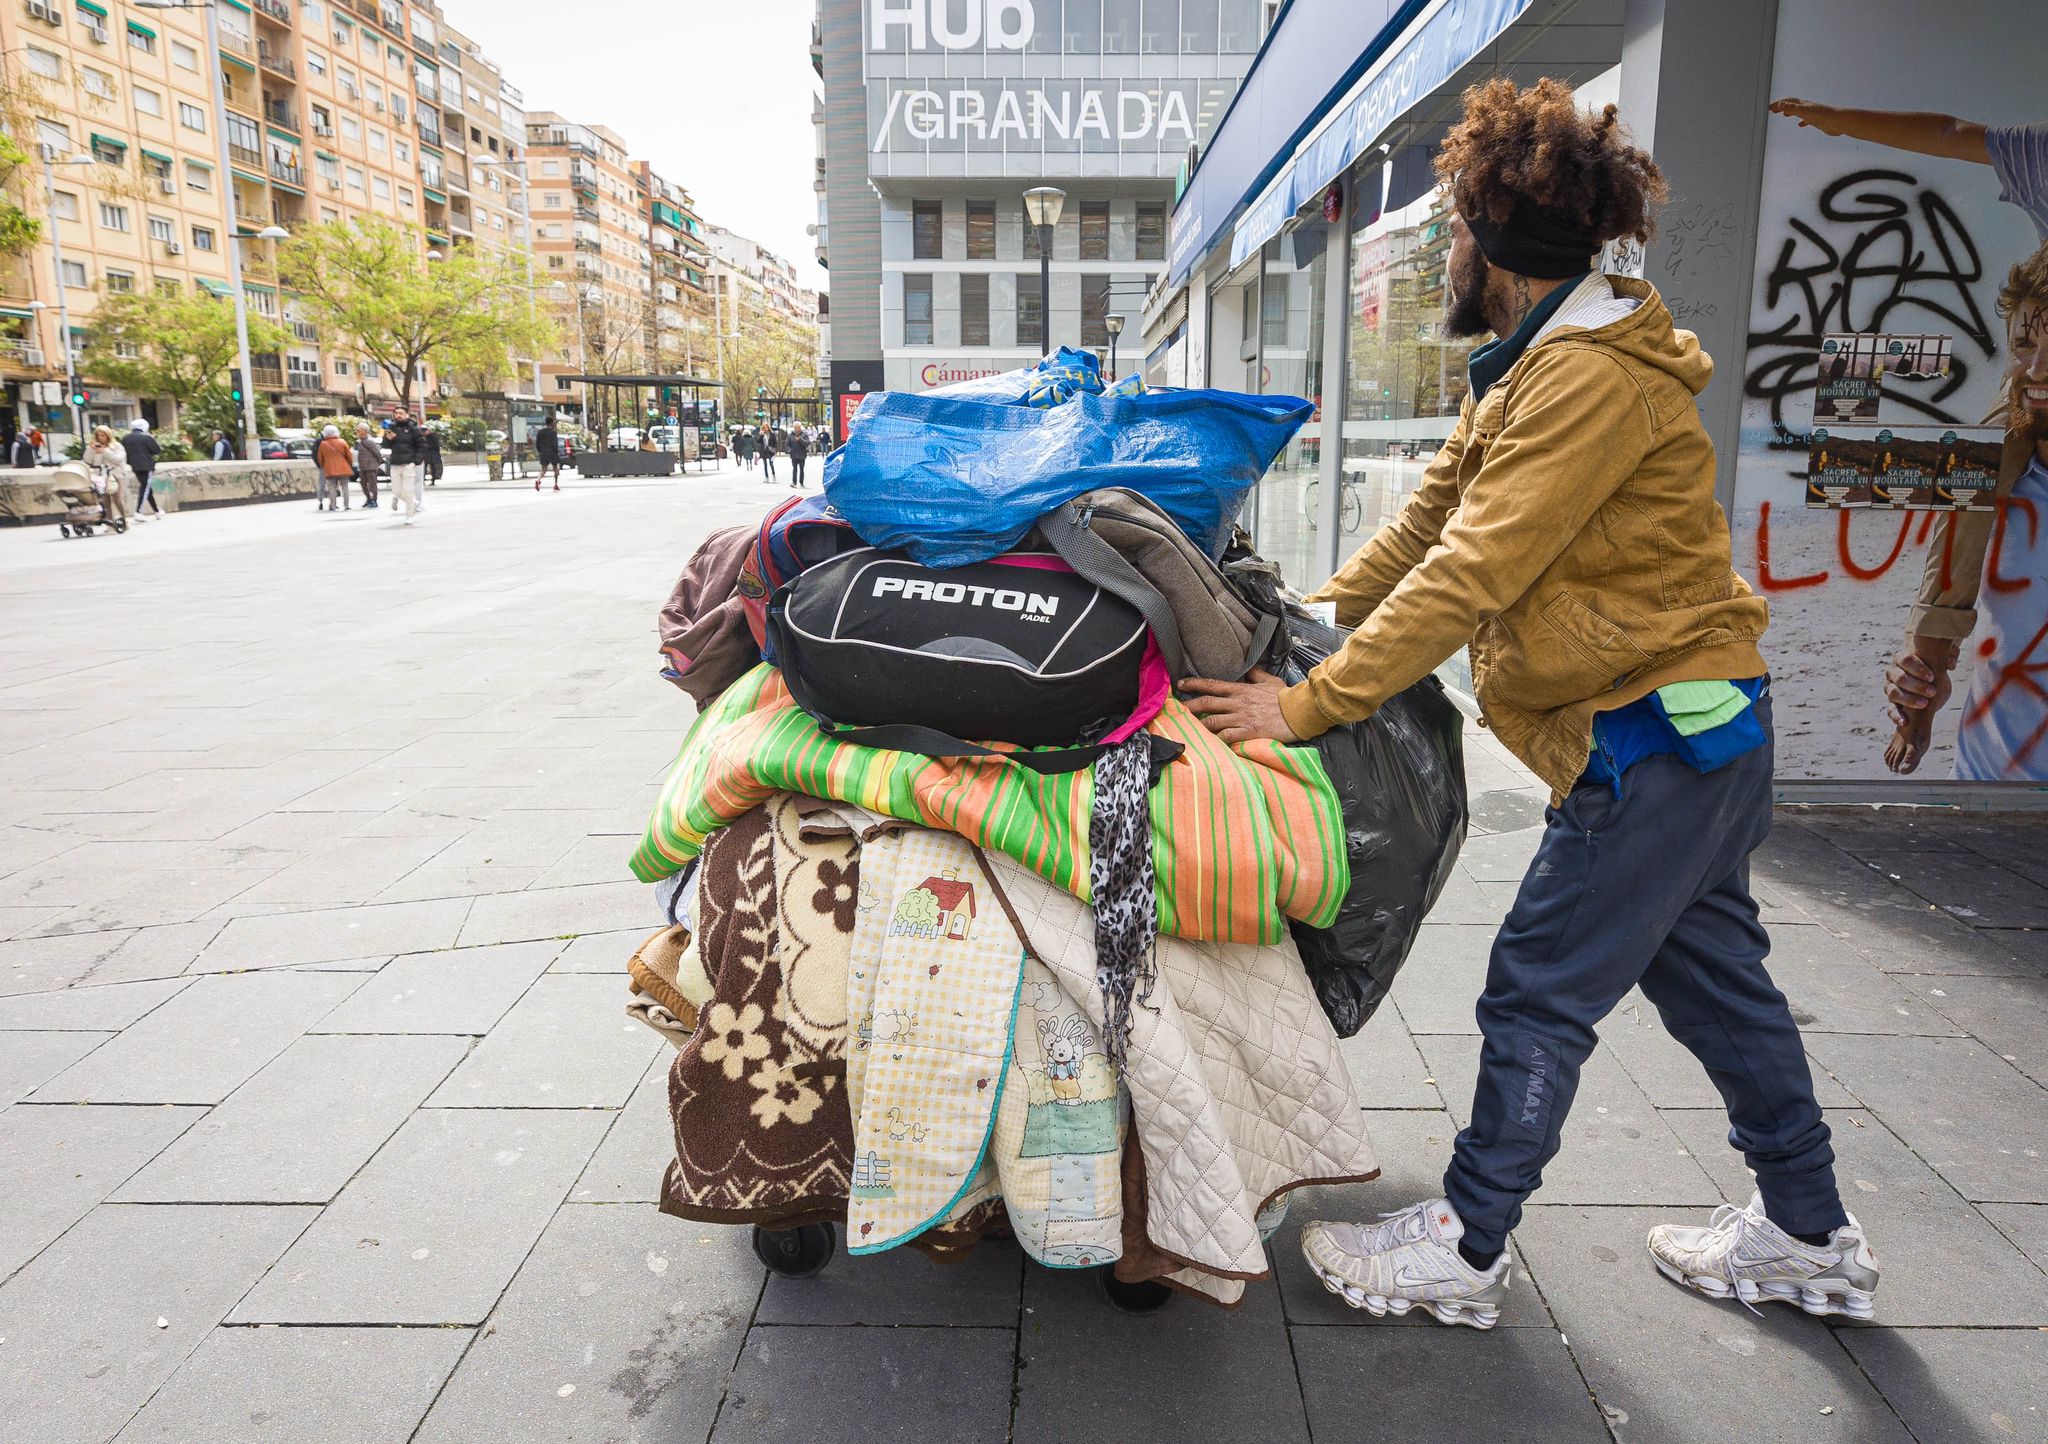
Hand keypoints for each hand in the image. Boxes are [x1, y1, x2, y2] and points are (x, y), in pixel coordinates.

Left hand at [1180, 669, 1299, 744]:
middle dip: (1189, 706)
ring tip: (1186, 729)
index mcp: (1241, 689)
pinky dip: (1216, 740)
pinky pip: (1227, 737)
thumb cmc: (1285, 696)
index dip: (1194, 684)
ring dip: (1198, 726)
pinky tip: (1208, 744)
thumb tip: (1249, 669)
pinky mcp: (1249, 732)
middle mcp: (1238, 702)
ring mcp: (1242, 717)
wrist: (1299, 710)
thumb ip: (1256, 675)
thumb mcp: (1270, 680)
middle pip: (1206, 703)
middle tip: (1175, 710)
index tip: (1180, 685)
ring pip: (1212, 721)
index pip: (1212, 684)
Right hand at [1769, 98, 1845, 134]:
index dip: (1777, 104)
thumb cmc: (1824, 117)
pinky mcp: (1817, 120)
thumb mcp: (1804, 112)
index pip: (1787, 102)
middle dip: (1781, 106)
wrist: (1839, 122)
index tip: (1768, 108)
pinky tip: (1800, 125)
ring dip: (1790, 111)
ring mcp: (1812, 113)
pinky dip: (1801, 121)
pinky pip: (1807, 119)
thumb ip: (1792, 108)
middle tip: (1772, 110)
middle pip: (1791, 104)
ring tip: (1783, 115)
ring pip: (1798, 111)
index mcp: (1803, 105)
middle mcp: (1807, 107)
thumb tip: (1781, 103)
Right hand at [1882, 649, 1951, 727]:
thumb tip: (1950, 664)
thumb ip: (1949, 655)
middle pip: (1900, 678)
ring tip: (1924, 704)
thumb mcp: (1942, 660)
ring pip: (1893, 693)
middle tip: (1933, 692)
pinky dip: (1895, 715)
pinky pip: (1890, 709)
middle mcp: (1893, 673)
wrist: (1931, 682)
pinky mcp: (1892, 703)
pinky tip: (1903, 722)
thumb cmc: (1935, 668)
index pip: (1904, 660)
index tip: (1932, 677)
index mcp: (1901, 658)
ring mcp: (1891, 688)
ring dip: (1908, 699)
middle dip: (1916, 686)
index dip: (1917, 668)